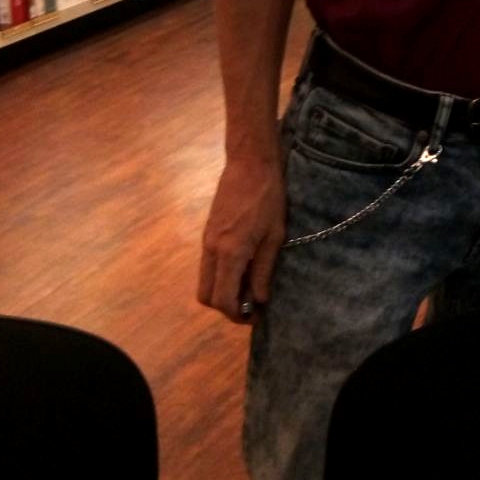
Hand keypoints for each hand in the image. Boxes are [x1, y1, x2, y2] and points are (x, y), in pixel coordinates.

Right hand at [198, 155, 286, 323]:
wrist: (250, 163)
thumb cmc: (269, 198)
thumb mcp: (274, 236)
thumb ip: (264, 270)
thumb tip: (259, 300)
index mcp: (230, 253)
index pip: (223, 300)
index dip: (237, 315)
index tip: (256, 315)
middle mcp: (212, 250)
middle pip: (206, 296)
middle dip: (226, 307)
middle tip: (250, 304)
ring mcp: (206, 241)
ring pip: (204, 281)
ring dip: (223, 291)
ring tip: (249, 286)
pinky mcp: (207, 233)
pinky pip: (208, 265)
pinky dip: (221, 275)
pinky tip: (244, 266)